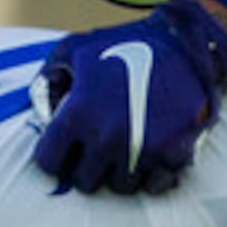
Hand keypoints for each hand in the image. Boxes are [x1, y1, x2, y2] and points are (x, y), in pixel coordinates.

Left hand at [28, 1, 226, 194]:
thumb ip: (48, 78)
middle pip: (84, 182)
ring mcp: (143, 148)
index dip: (55, 156)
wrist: (186, 39)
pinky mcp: (175, 153)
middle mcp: (108, 136)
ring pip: (120, 187)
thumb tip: (40, 112)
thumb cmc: (124, 42)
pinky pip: (155, 186)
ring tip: (126, 148)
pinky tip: (150, 154)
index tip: (65, 148)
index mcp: (78, 112)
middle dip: (88, 166)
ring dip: (120, 172)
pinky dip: (152, 175)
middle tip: (98, 149)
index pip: (49, 163)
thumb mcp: (74, 48)